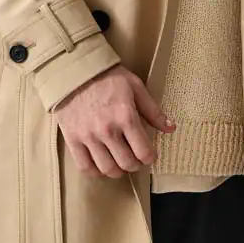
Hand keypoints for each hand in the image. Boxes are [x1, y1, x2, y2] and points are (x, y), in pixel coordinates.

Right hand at [53, 65, 175, 177]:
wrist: (75, 71)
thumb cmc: (108, 77)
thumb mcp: (135, 87)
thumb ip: (153, 110)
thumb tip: (170, 128)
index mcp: (126, 116)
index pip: (144, 152)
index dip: (150, 157)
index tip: (148, 154)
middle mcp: (108, 130)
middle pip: (127, 164)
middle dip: (135, 164)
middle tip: (134, 158)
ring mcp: (88, 137)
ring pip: (107, 169)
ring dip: (117, 170)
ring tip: (118, 162)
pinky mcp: (72, 139)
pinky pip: (85, 167)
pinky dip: (95, 171)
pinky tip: (100, 163)